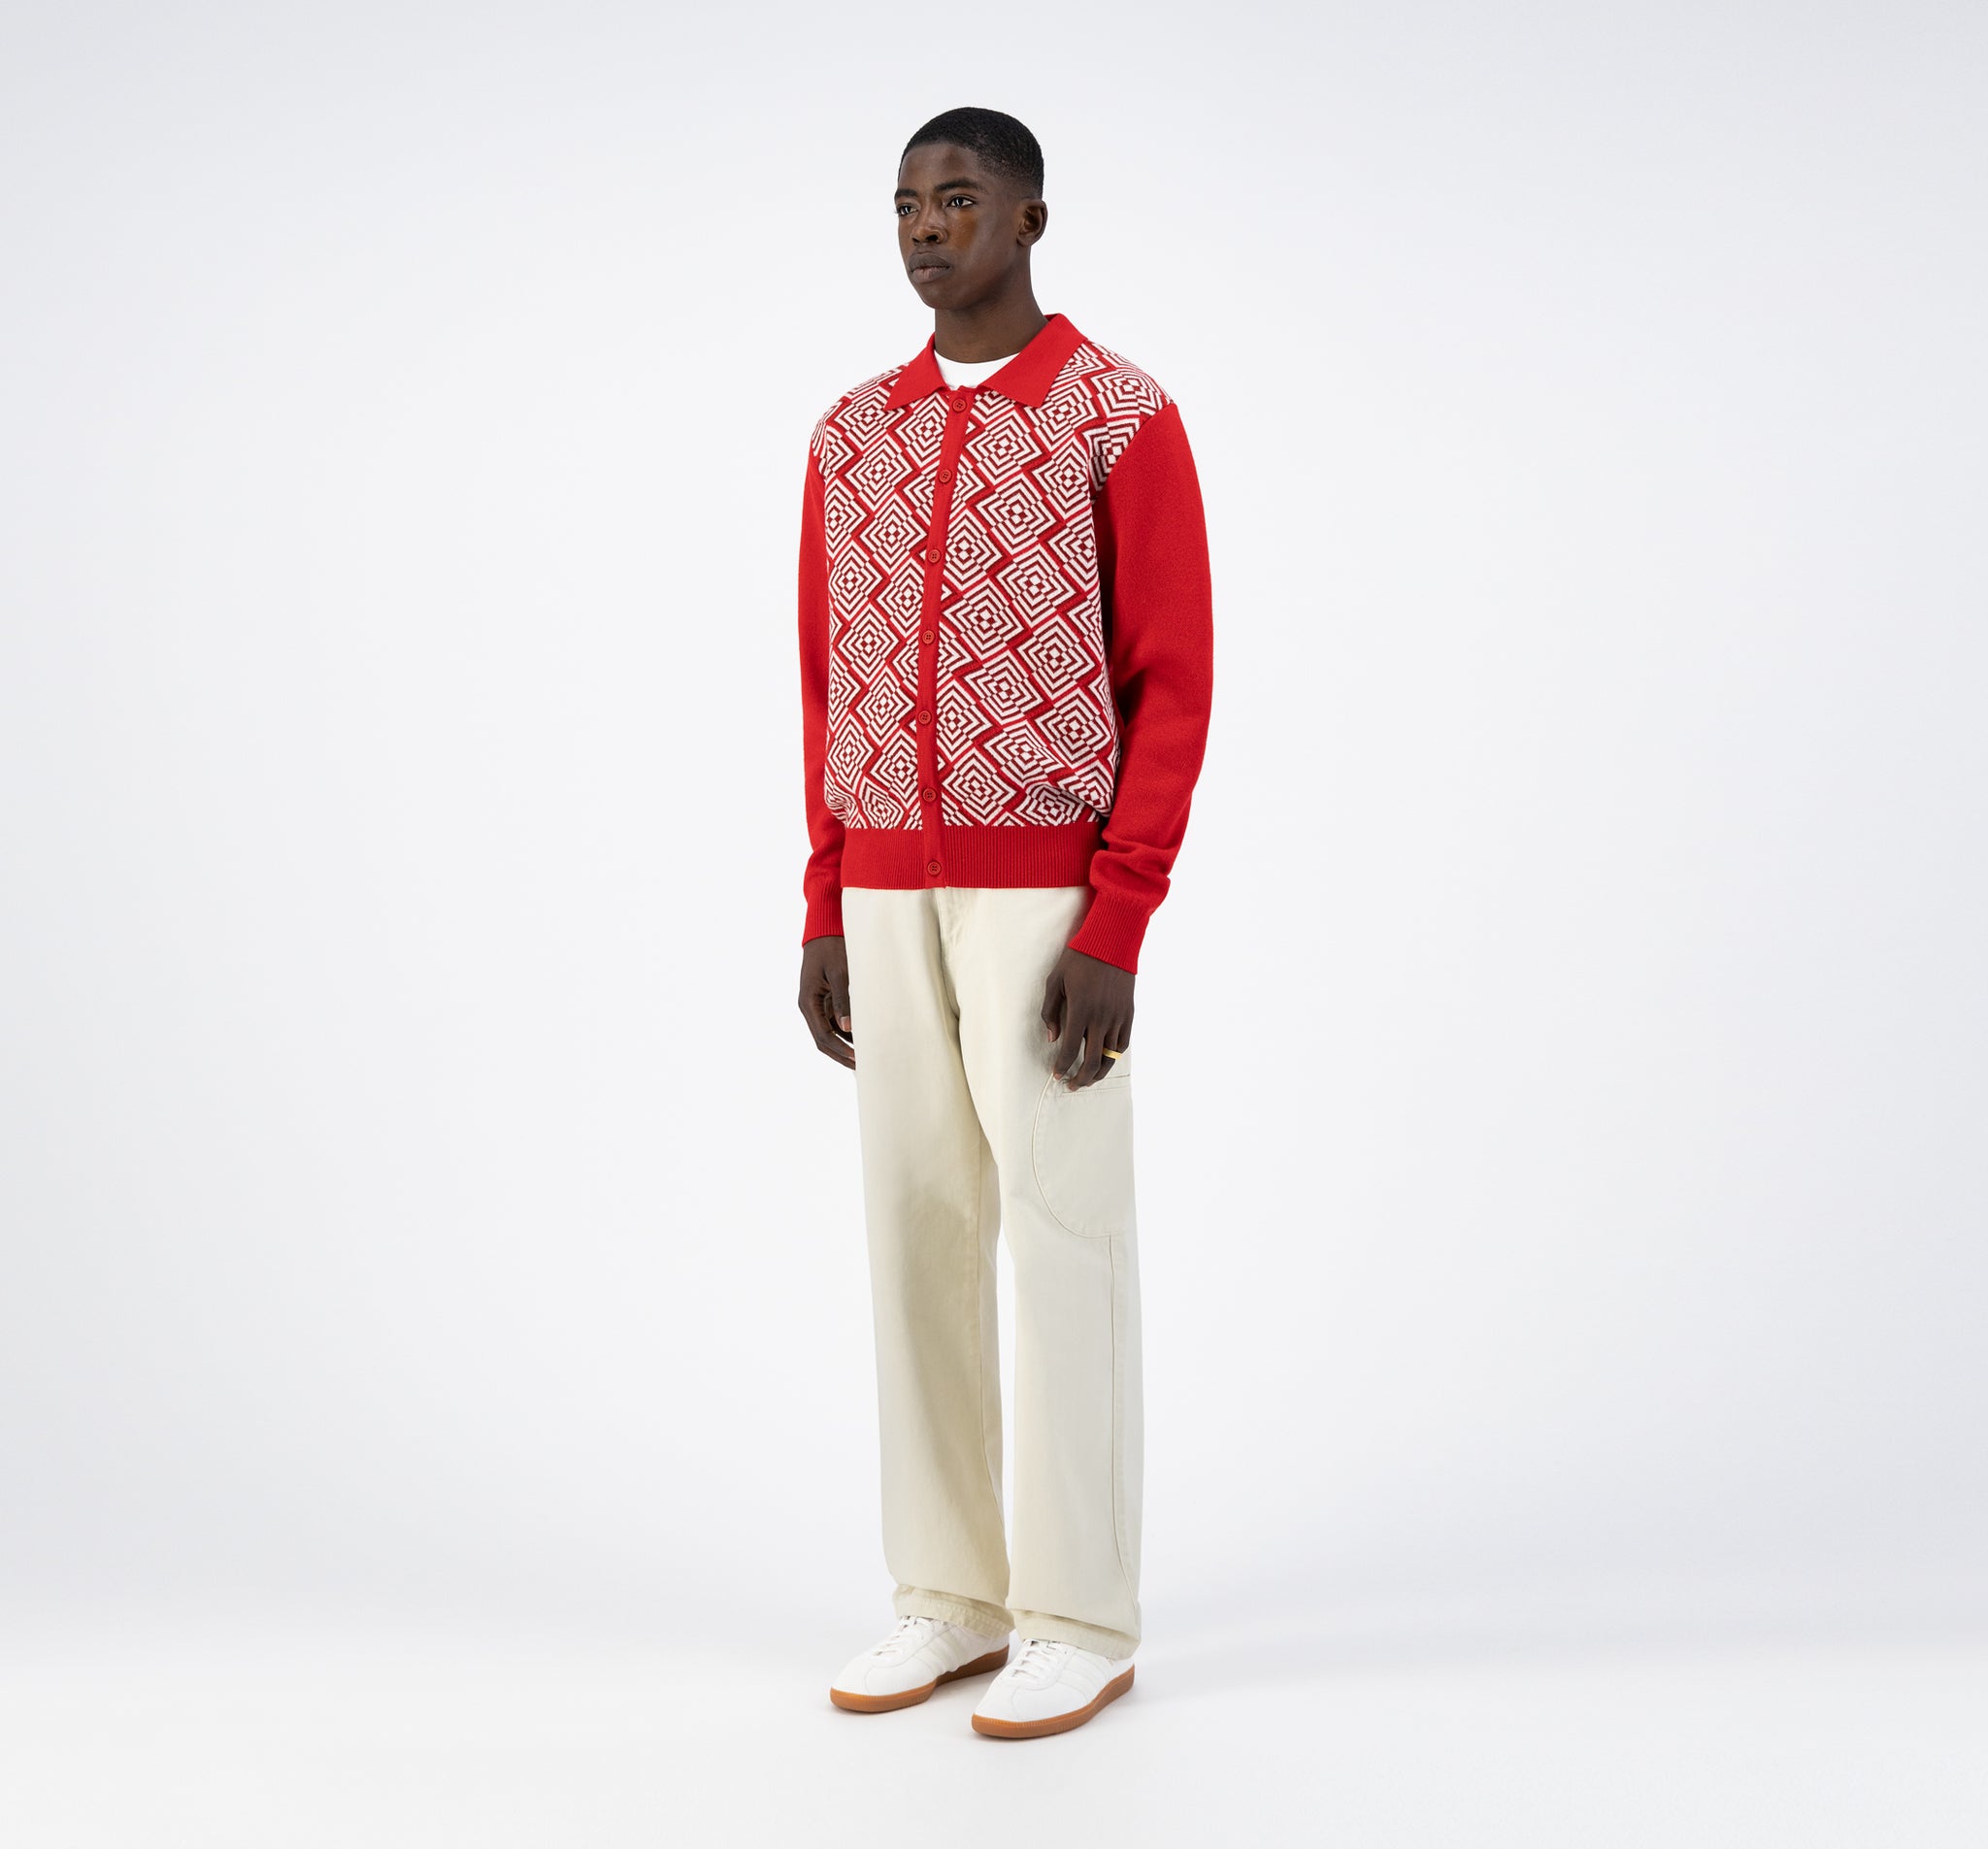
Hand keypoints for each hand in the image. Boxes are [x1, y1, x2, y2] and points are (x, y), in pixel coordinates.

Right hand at [799, 936, 854, 1069]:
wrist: (824, 928)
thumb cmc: (832, 947)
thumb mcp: (840, 972)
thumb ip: (843, 999)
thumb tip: (847, 1027)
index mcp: (808, 1002)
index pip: (823, 1036)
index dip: (840, 1050)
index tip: (857, 1060)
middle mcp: (810, 1006)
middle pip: (823, 1040)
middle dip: (841, 1054)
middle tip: (862, 1066)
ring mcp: (817, 1003)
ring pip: (829, 1032)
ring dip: (845, 1044)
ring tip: (866, 1055)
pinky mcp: (826, 999)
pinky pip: (835, 1021)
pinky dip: (847, 1031)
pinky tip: (863, 1037)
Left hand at [1041, 946, 1133, 1089]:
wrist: (1111, 942)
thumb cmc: (1078, 959)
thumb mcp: (1055, 982)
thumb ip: (1050, 1012)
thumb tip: (1052, 1038)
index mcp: (1080, 1011)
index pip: (1070, 1050)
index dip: (1062, 1067)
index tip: (1056, 1074)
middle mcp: (1101, 1018)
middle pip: (1093, 1062)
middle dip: (1081, 1079)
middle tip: (1071, 1085)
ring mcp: (1118, 1017)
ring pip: (1111, 1057)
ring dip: (1099, 1073)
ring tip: (1089, 1080)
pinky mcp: (1129, 1013)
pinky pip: (1123, 1044)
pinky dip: (1114, 1056)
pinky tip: (1105, 1060)